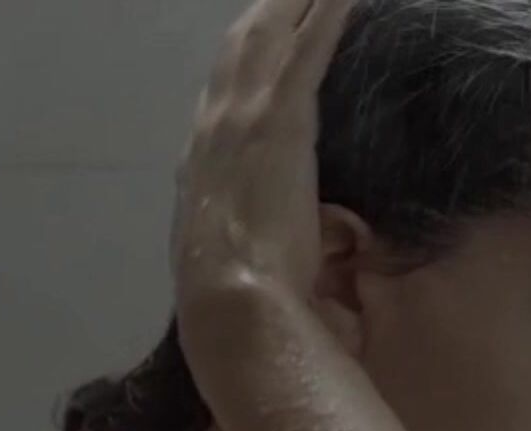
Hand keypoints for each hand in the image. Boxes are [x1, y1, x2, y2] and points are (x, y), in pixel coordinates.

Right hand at [169, 0, 354, 301]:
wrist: (234, 300)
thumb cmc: (239, 295)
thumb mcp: (236, 255)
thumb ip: (252, 234)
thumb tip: (285, 244)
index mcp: (203, 161)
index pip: (221, 93)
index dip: (242, 61)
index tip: (258, 37)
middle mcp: (215, 125)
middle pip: (242, 49)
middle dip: (267, 14)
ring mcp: (244, 115)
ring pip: (271, 34)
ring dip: (295, 2)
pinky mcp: (282, 116)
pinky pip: (309, 47)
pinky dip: (328, 12)